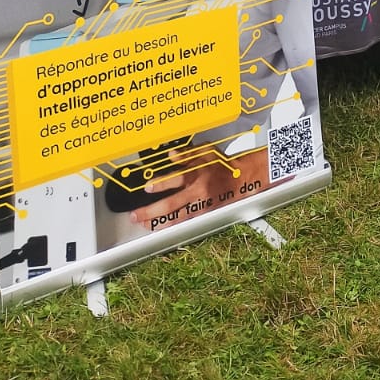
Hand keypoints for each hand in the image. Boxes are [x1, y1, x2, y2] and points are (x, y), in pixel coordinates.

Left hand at [127, 145, 269, 231]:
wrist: (243, 179)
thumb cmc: (223, 165)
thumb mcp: (206, 152)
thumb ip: (187, 154)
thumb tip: (171, 155)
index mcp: (198, 174)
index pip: (177, 179)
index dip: (161, 184)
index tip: (147, 187)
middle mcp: (198, 192)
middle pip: (172, 206)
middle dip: (151, 212)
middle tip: (136, 215)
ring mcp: (201, 206)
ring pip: (176, 219)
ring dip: (158, 223)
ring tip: (144, 224)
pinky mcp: (204, 215)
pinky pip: (185, 222)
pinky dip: (171, 226)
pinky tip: (160, 228)